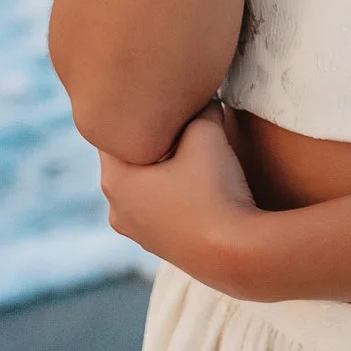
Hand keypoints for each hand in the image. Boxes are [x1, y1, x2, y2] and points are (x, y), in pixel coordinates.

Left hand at [99, 103, 265, 295]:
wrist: (237, 253)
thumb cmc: (214, 190)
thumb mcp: (206, 131)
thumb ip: (198, 107)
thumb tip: (200, 98)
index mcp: (114, 180)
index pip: (113, 130)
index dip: (135, 109)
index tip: (155, 96)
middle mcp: (116, 209)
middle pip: (128, 158)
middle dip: (150, 137)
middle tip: (176, 116)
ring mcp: (137, 232)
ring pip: (144, 184)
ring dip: (162, 167)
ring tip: (190, 151)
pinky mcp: (160, 245)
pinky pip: (159, 206)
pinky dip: (172, 191)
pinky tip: (198, 184)